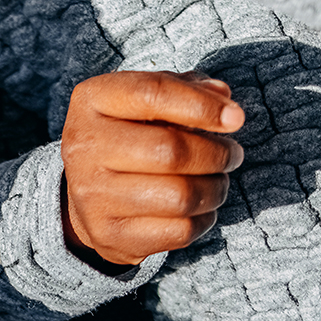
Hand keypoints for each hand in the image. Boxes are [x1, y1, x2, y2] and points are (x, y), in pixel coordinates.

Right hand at [60, 71, 244, 266]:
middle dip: (216, 153)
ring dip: (215, 188)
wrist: (84, 196)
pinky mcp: (109, 232)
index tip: (236, 117)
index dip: (202, 105)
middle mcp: (84, 145)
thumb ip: (182, 89)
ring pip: (181, 196)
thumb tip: (222, 94)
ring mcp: (92, 193)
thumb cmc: (125, 137)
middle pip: (171, 150)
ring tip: (217, 180)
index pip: (151, 94)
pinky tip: (199, 207)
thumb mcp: (142, 102)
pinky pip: (179, 230)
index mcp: (91, 100)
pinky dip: (203, 219)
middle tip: (231, 154)